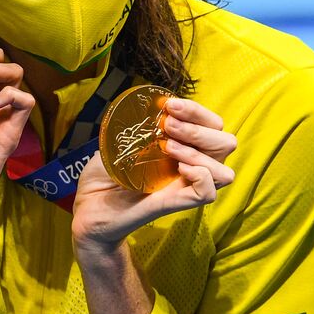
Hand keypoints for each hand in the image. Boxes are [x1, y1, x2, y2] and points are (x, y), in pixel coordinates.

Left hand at [72, 97, 236, 249]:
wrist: (87, 208)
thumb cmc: (104, 175)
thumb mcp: (118, 142)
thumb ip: (135, 125)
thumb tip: (146, 108)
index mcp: (182, 147)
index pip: (211, 125)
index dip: (197, 111)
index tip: (170, 105)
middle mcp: (189, 166)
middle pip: (226, 143)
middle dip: (200, 128)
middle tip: (168, 125)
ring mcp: (183, 186)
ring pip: (223, 170)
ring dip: (199, 152)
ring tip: (168, 146)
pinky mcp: (173, 204)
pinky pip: (207, 193)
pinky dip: (201, 177)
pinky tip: (178, 169)